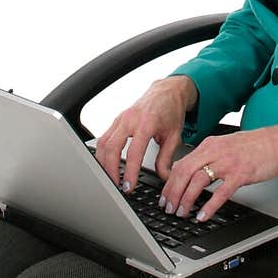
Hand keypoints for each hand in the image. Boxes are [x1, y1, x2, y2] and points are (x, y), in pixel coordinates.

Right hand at [94, 75, 196, 192]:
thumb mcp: (174, 136)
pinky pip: (104, 137)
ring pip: (103, 142)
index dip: (130, 172)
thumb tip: (163, 177)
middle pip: (112, 147)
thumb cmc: (171, 110)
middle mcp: (130, 119)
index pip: (134, 152)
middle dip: (111, 169)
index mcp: (147, 123)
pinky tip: (106, 164)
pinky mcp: (116, 119)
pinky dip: (102, 153)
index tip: (129, 186)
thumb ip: (167, 158)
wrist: (167, 91)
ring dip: (103, 163)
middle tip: (115, 186)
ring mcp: (121, 118)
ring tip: (109, 179)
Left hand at [159, 123, 277, 222]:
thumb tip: (192, 173)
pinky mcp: (240, 174)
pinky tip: (203, 216)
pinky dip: (209, 206)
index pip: (181, 164)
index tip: (164, 197)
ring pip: (198, 181)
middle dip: (173, 193)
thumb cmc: (255, 146)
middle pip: (184, 172)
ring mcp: (227, 162)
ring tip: (182, 213)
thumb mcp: (226, 146)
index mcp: (209, 145)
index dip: (169, 183)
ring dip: (187, 199)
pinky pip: (220, 192)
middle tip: (168, 208)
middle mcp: (215, 152)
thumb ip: (209, 158)